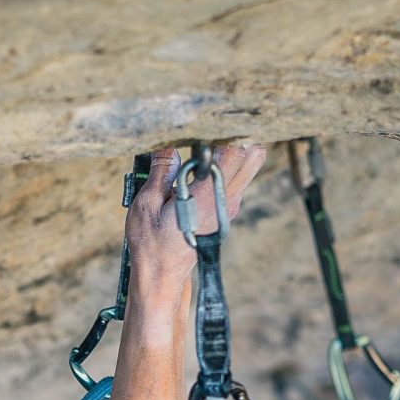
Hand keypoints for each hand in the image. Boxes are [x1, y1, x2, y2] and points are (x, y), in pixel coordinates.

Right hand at [125, 141, 267, 302]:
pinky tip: (200, 169)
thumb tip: (169, 144)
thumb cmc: (151, 244)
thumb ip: (161, 171)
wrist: (162, 276)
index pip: (234, 153)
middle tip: (210, 135)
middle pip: (253, 156)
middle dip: (237, 139)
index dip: (224, 133)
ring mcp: (229, 207)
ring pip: (248, 167)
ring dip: (230, 154)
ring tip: (201, 152)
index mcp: (207, 197)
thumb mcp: (146, 205)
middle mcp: (225, 201)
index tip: (207, 124)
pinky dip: (224, 169)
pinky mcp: (225, 211)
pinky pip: (235, 180)